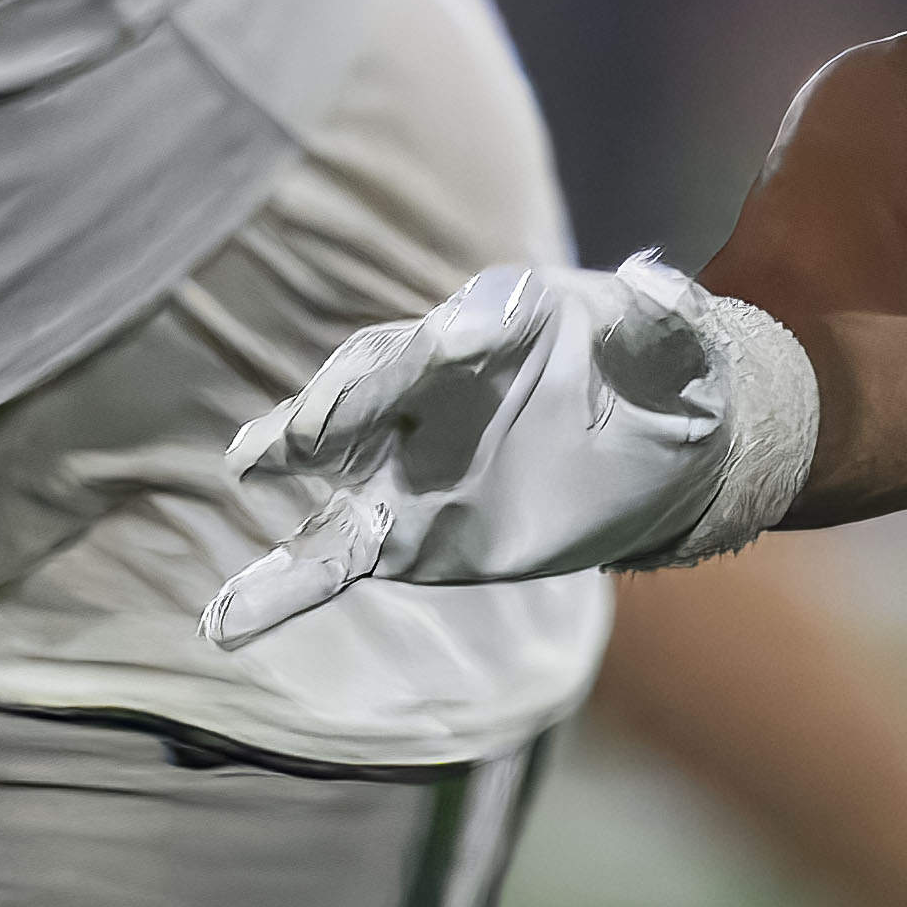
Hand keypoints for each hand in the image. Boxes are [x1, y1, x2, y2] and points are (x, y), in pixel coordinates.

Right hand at [199, 252, 809, 646]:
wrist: (658, 457)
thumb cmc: (666, 382)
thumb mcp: (683, 352)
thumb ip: (666, 322)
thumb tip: (661, 285)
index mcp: (498, 323)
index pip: (464, 324)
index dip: (457, 332)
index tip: (456, 338)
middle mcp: (430, 382)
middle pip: (373, 378)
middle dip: (350, 395)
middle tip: (321, 424)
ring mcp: (404, 457)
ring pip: (329, 459)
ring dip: (287, 458)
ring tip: (248, 467)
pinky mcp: (400, 531)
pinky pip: (330, 558)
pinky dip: (279, 588)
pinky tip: (223, 622)